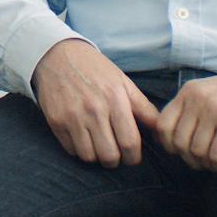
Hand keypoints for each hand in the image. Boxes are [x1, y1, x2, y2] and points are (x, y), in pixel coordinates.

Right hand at [30, 38, 159, 167]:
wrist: (58, 55)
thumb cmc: (95, 70)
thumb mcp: (123, 82)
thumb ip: (144, 108)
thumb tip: (160, 130)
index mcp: (115, 99)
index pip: (129, 142)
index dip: (134, 157)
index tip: (132, 156)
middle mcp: (94, 110)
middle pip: (109, 155)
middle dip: (116, 160)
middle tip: (115, 153)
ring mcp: (73, 117)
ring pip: (89, 157)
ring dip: (96, 156)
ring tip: (99, 146)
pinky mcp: (56, 121)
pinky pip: (71, 150)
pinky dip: (79, 149)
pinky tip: (83, 138)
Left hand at [154, 69, 216, 175]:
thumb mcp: (210, 93)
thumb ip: (189, 111)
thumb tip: (168, 141)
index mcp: (189, 91)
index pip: (162, 126)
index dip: (169, 146)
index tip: (186, 153)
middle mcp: (198, 98)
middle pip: (179, 143)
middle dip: (192, 160)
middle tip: (209, 163)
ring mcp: (215, 110)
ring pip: (197, 152)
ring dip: (210, 166)